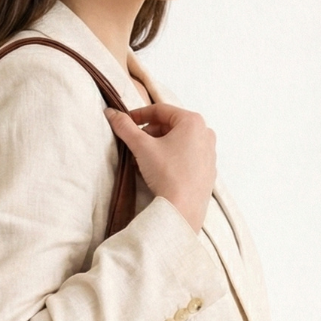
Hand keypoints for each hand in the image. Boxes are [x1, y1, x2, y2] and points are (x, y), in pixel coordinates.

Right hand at [104, 102, 214, 232]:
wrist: (183, 209)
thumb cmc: (167, 174)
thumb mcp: (142, 147)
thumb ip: (125, 127)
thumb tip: (111, 113)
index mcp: (193, 121)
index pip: (160, 110)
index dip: (139, 114)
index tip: (126, 122)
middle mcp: (205, 133)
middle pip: (171, 125)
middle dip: (150, 132)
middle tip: (134, 142)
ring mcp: (209, 153)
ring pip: (179, 141)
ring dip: (159, 145)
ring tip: (144, 158)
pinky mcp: (208, 170)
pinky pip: (187, 156)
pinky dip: (172, 157)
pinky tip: (158, 169)